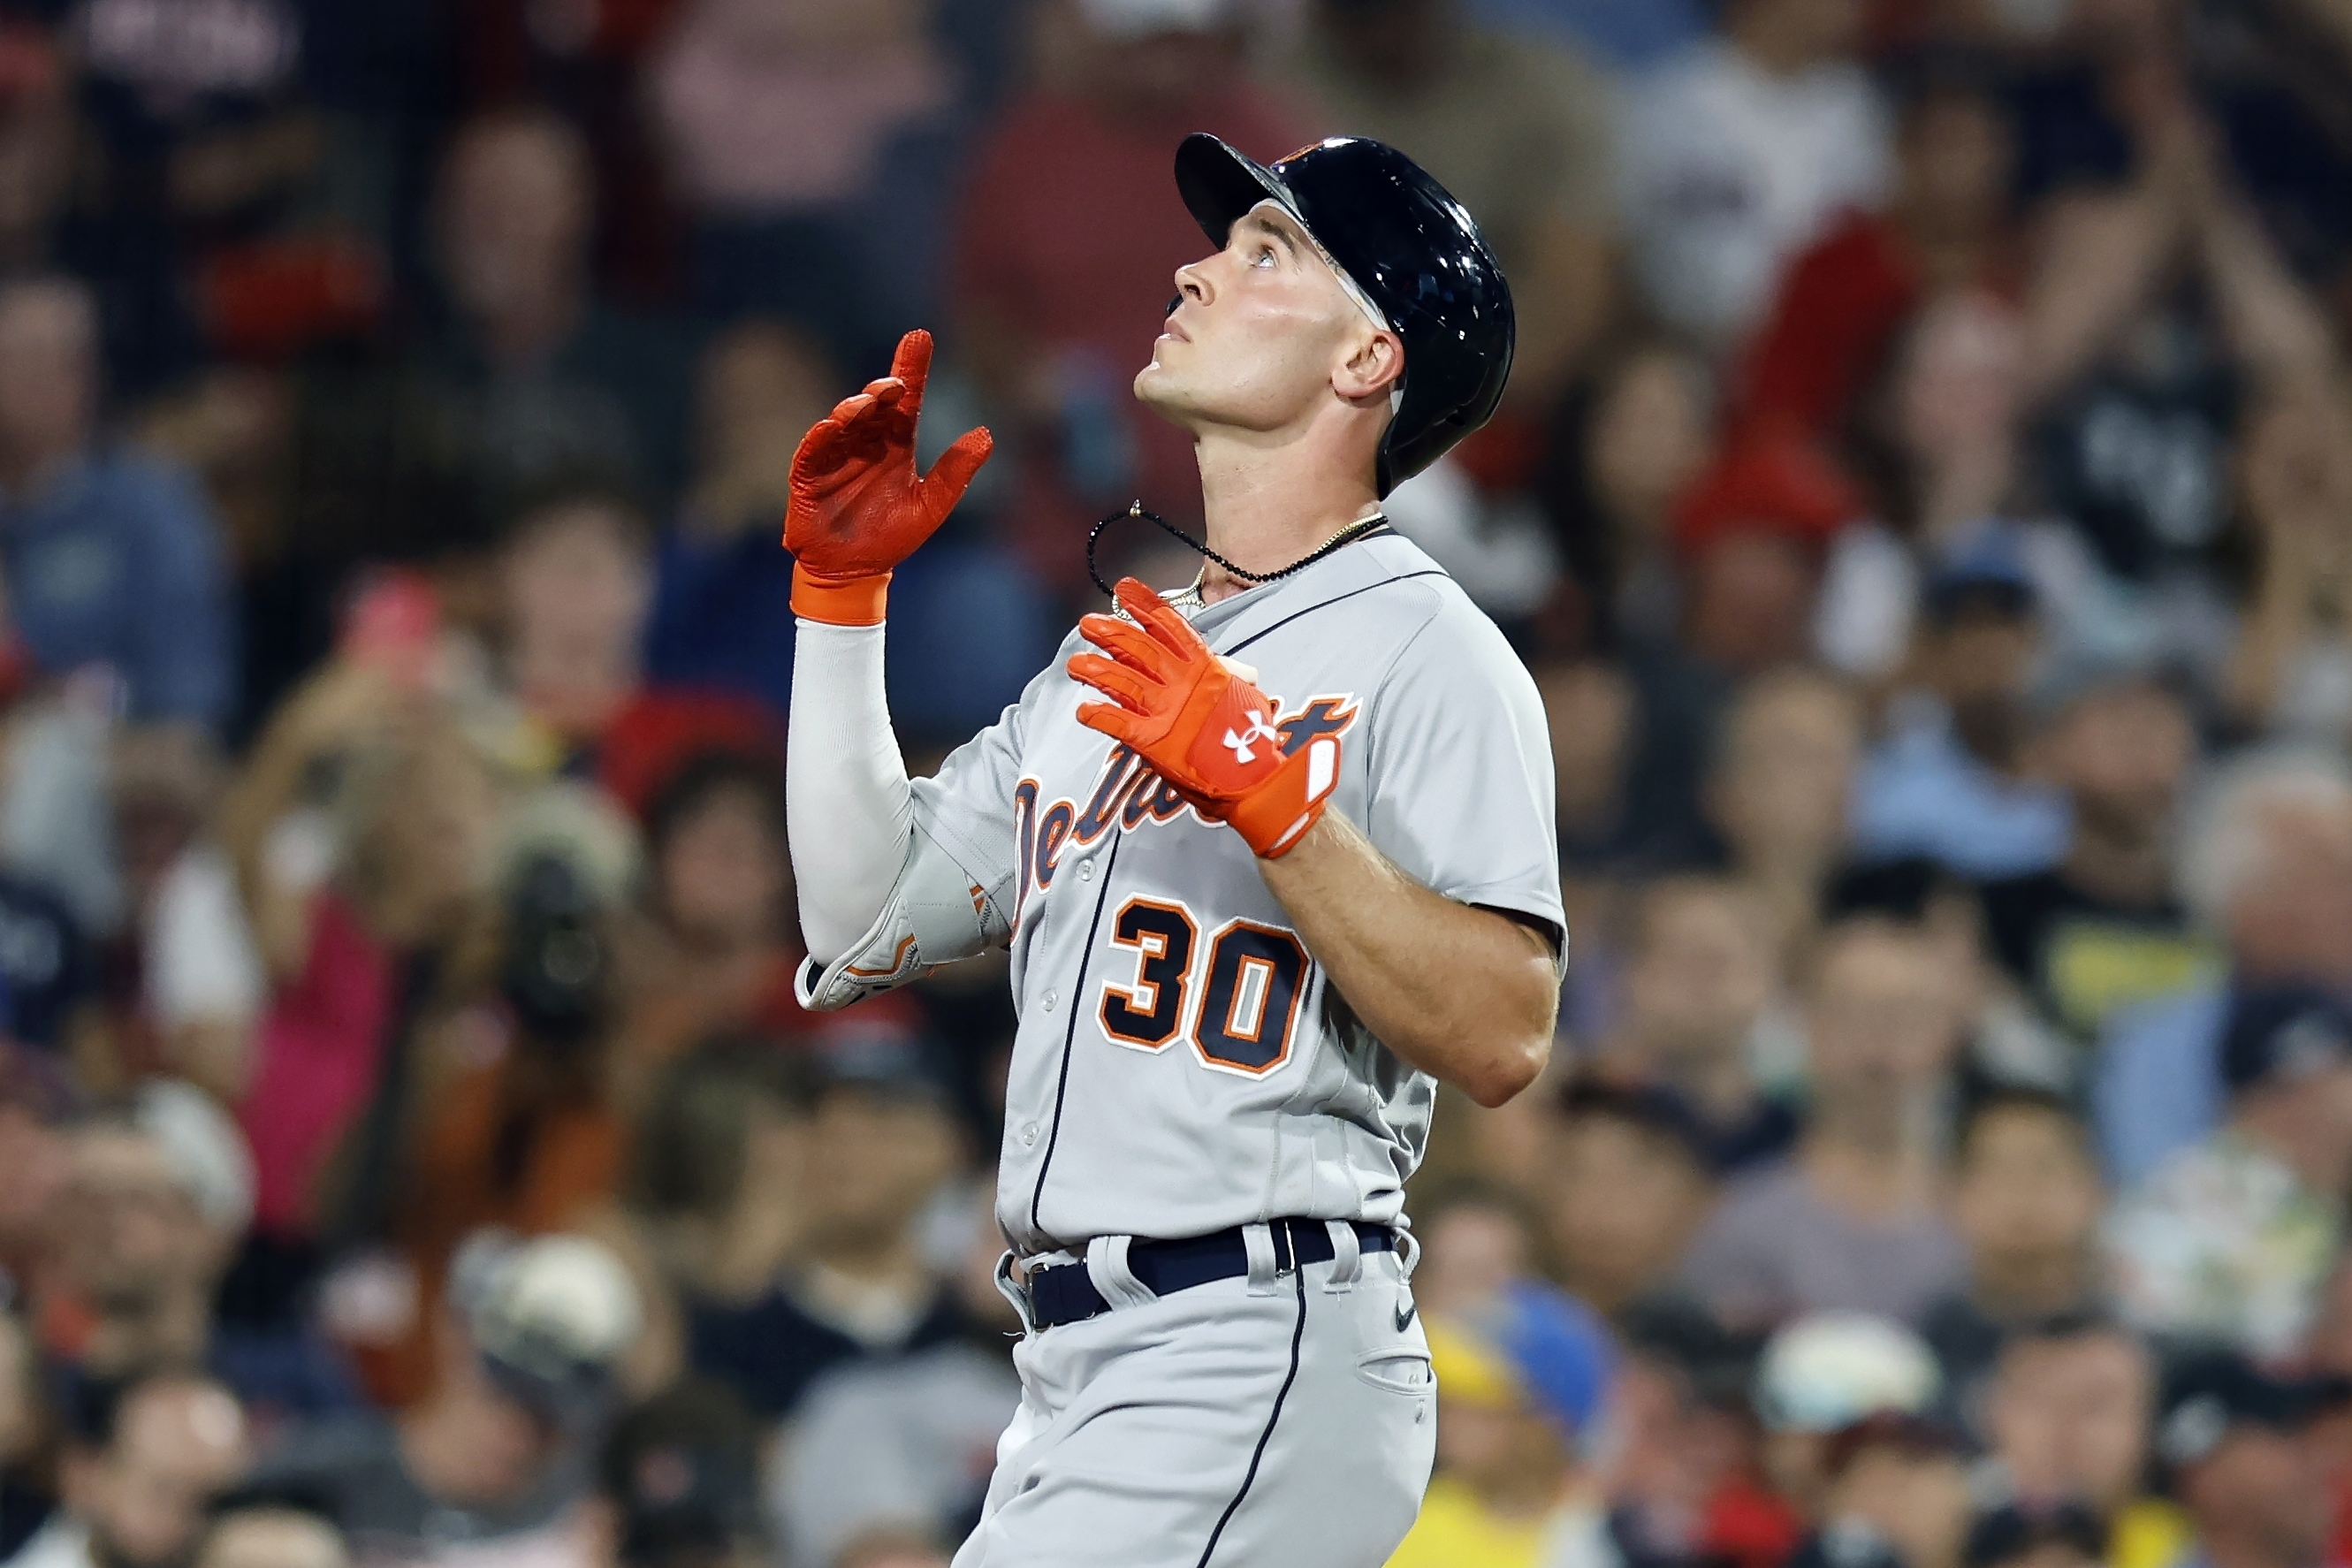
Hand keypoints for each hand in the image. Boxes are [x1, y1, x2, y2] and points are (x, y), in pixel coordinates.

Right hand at [784, 329, 993, 624]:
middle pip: (874, 405)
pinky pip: (812, 452)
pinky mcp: (808, 476)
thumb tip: (985, 434)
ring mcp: (835, 456)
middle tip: (893, 384)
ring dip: (853, 410)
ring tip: (866, 405)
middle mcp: (866, 442)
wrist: (854, 571)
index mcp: (896, 445)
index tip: (920, 336)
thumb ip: (955, 473)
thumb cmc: (891, 537)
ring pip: (843, 422)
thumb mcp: (931, 507)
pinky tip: (831, 426)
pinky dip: (820, 438)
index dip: (912, 368)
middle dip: (882, 390)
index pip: (907, 400)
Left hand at [1067, 578, 1342, 858]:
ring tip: (1075, 664)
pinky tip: (1083, 710)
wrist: (1253, 780)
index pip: (1171, 626)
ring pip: (1122, 681)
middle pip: (1139, 648)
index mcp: (1206, 668)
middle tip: (1088, 623)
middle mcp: (1183, 683)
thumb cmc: (1254, 742)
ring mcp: (1166, 710)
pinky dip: (1098, 715)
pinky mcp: (1153, 740)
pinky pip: (1117, 722)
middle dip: (1111, 632)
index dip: (1145, 605)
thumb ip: (1232, 674)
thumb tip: (1231, 664)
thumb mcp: (1249, 695)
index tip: (1125, 589)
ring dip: (1096, 670)